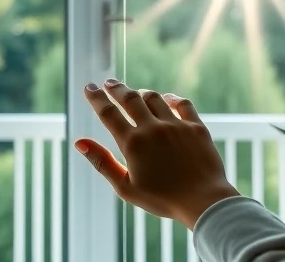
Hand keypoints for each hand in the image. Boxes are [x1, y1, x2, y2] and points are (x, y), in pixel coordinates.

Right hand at [74, 79, 238, 228]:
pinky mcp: (196, 127)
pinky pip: (182, 103)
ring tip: (135, 93)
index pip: (108, 113)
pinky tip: (166, 98)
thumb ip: (102, 162)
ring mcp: (176, 125)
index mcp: (132, 143)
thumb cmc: (162, 199)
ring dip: (141, 93)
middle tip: (109, 82)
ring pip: (154, 98)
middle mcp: (153, 129)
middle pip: (129, 98)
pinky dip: (171, 98)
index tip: (89, 88)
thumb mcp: (125, 188)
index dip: (96, 98)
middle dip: (116, 88)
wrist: (204, 202)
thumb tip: (80, 142)